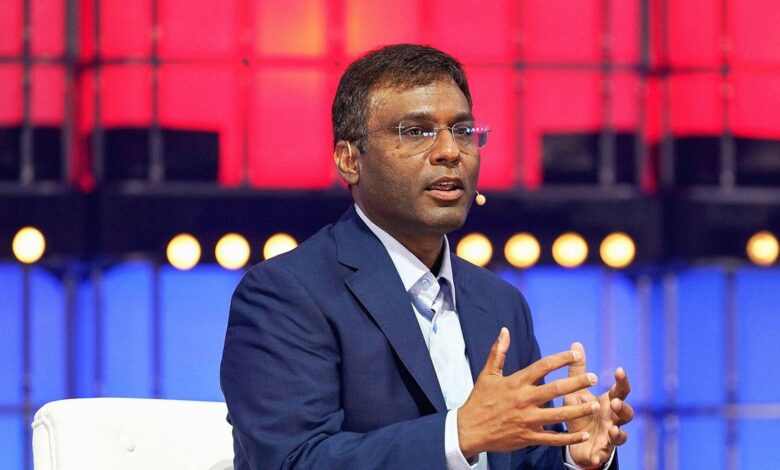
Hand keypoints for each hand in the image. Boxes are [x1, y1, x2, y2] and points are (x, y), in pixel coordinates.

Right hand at [457, 328, 601, 458]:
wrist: (468, 429)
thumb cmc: (479, 400)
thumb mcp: (487, 374)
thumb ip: (498, 352)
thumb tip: (504, 330)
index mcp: (516, 382)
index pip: (543, 366)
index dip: (561, 359)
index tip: (577, 355)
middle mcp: (524, 400)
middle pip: (556, 389)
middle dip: (577, 383)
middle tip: (593, 378)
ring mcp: (527, 420)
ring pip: (559, 415)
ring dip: (579, 410)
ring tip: (594, 405)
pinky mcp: (528, 437)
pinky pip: (553, 438)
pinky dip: (569, 437)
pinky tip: (583, 434)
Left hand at [565, 342, 633, 467]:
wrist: (575, 440)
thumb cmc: (579, 411)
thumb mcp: (575, 391)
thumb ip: (577, 371)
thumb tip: (576, 344)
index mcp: (609, 402)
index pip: (621, 390)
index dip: (622, 381)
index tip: (619, 370)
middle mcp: (613, 419)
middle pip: (627, 413)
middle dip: (623, 408)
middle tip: (614, 402)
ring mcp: (609, 436)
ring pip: (621, 435)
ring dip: (619, 433)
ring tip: (613, 429)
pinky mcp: (601, 451)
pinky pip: (604, 454)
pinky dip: (600, 455)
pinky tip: (595, 456)